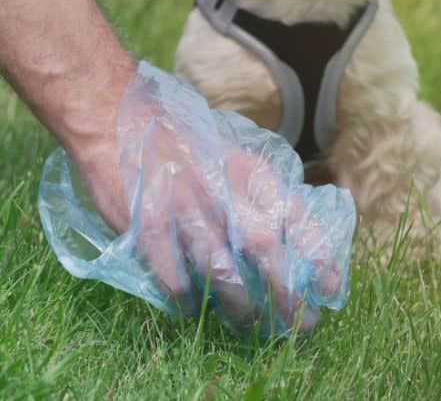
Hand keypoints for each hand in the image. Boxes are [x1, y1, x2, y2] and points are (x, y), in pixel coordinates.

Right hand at [71, 63, 345, 333]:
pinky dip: (186, 299)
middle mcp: (219, 188)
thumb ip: (253, 188)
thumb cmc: (175, 138)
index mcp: (244, 168)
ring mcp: (181, 208)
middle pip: (265, 249)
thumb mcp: (225, 151)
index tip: (328, 288)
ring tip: (250, 325)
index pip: (294, 213)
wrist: (112, 114)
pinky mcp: (146, 225)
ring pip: (222, 270)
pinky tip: (190, 307)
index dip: (317, 254)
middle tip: (298, 322)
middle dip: (286, 292)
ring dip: (241, 306)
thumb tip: (287, 235)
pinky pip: (174, 276)